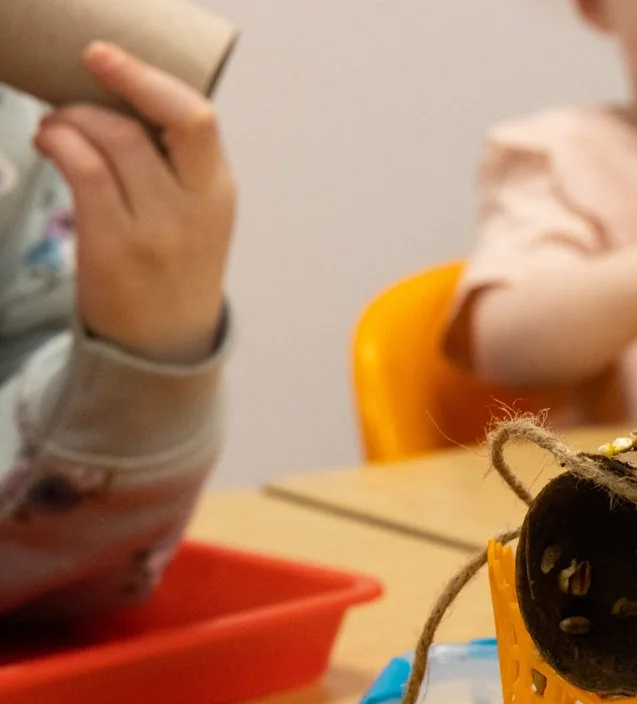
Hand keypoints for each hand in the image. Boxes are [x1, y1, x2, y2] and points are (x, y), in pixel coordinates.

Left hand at [33, 42, 235, 364]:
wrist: (167, 344)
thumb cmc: (175, 268)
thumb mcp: (198, 214)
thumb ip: (176, 164)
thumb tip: (118, 100)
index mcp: (218, 192)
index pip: (196, 118)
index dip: (146, 78)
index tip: (105, 57)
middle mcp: (193, 208)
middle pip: (148, 122)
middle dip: (101, 89)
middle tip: (72, 96)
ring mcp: (155, 230)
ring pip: (108, 140)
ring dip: (69, 118)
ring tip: (55, 128)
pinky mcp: (114, 248)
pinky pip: (82, 172)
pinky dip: (58, 144)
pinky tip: (50, 144)